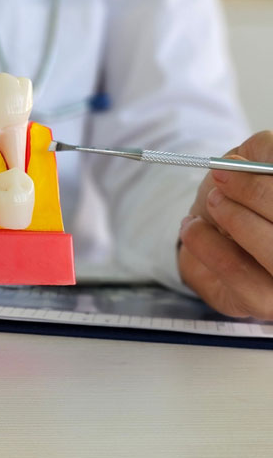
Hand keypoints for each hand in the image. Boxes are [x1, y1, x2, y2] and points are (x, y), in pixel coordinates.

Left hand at [179, 131, 272, 318]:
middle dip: (255, 195)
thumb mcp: (258, 160)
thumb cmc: (243, 197)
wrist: (210, 236)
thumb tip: (253, 161)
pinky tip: (193, 228)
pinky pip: (236, 271)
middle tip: (221, 178)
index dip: (268, 185)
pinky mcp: (264, 304)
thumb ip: (264, 153)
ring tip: (212, 203)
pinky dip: (206, 243)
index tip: (237, 164)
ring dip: (234, 219)